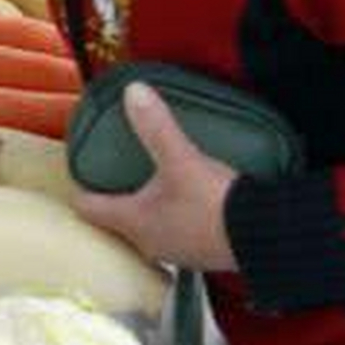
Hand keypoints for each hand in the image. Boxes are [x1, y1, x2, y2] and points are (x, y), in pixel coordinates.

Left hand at [72, 84, 240, 272]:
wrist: (267, 236)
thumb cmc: (216, 206)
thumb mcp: (182, 160)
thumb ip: (156, 128)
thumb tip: (133, 93)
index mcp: (133, 223)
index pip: (88, 208)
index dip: (79, 188)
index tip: (78, 172)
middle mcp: (149, 242)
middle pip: (116, 221)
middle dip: (114, 197)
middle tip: (112, 174)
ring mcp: (177, 250)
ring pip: (148, 227)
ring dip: (145, 207)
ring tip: (148, 182)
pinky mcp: (203, 251)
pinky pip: (177, 230)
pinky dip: (174, 214)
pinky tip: (186, 197)